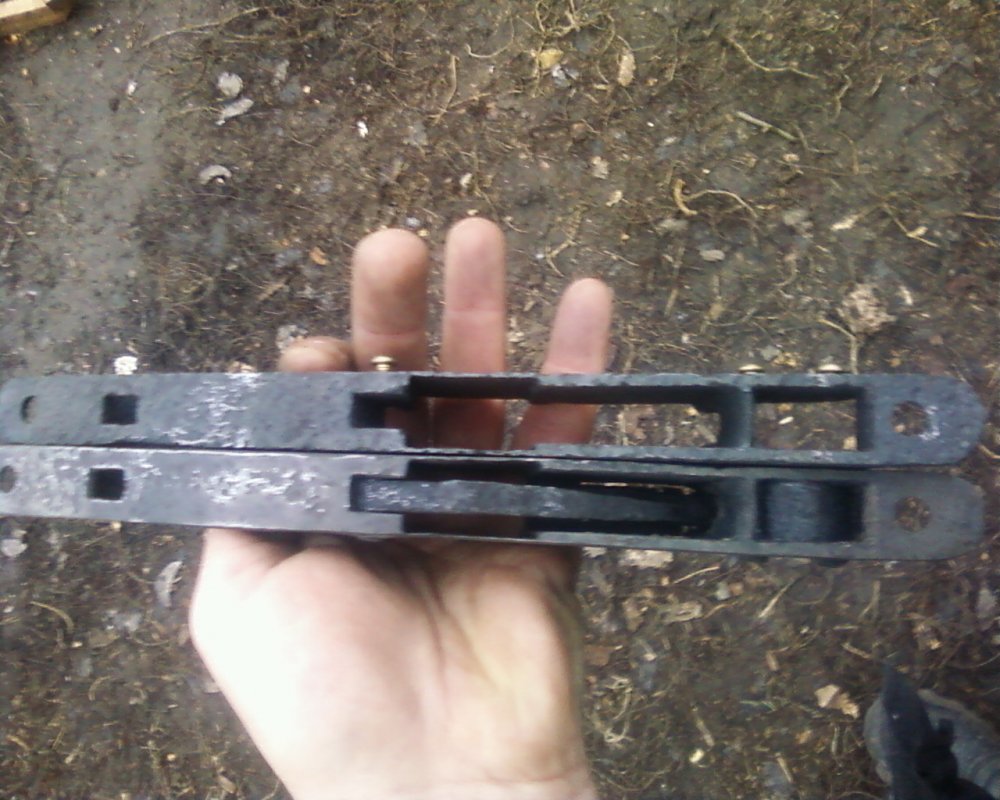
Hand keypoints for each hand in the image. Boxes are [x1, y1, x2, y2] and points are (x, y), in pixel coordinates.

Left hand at [189, 219, 612, 799]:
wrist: (436, 779)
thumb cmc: (326, 695)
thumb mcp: (240, 598)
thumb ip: (246, 500)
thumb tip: (266, 406)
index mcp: (326, 511)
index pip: (329, 412)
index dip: (328, 363)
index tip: (330, 338)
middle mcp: (397, 498)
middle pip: (402, 384)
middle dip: (399, 309)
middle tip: (399, 244)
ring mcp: (473, 507)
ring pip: (482, 393)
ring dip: (485, 313)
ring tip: (483, 237)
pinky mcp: (542, 523)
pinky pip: (563, 440)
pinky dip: (578, 374)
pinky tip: (588, 304)